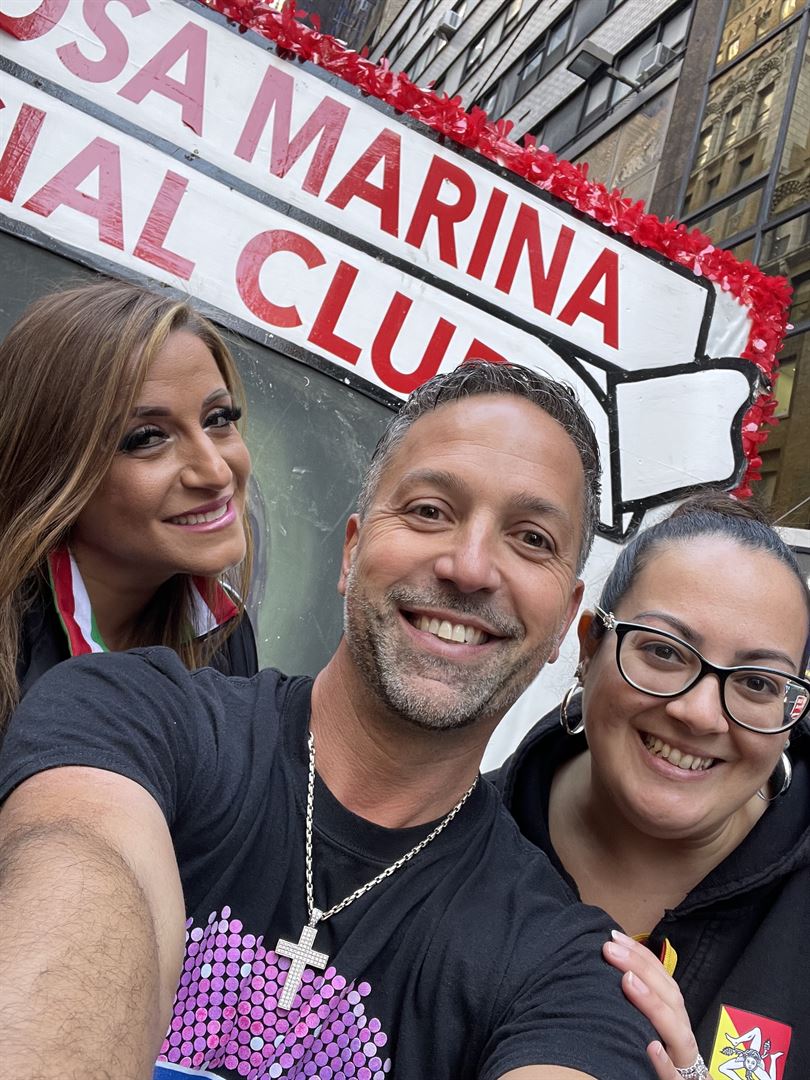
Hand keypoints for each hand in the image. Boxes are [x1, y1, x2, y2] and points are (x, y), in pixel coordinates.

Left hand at [603, 930, 699, 1076]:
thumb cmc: (664, 1050)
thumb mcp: (655, 1020)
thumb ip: (640, 995)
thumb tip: (611, 961)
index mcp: (674, 1013)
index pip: (662, 978)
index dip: (640, 955)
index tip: (614, 937)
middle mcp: (681, 1031)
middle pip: (669, 997)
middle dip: (641, 969)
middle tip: (610, 949)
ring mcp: (682, 1058)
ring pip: (676, 1031)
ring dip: (652, 1004)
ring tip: (628, 981)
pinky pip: (673, 1075)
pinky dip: (663, 1062)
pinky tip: (650, 1048)